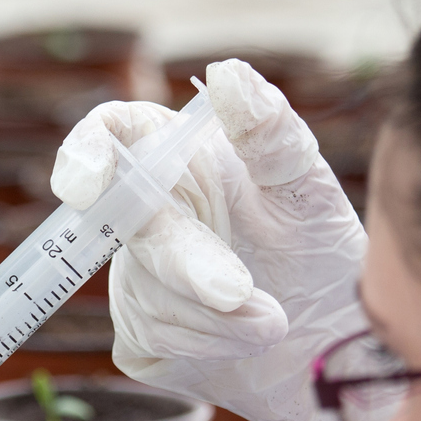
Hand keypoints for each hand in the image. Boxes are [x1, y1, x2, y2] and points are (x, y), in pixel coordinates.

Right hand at [49, 58, 399, 420]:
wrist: (335, 348)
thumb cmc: (320, 253)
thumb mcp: (306, 188)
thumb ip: (268, 131)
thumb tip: (229, 73)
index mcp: (178, 158)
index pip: (110, 135)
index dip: (85, 153)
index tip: (86, 184)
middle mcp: (146, 213)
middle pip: (131, 226)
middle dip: (186, 263)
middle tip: (240, 292)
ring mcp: (135, 278)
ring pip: (147, 292)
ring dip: (217, 314)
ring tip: (275, 321)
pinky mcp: (140, 338)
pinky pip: (154, 339)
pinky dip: (208, 343)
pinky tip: (246, 341)